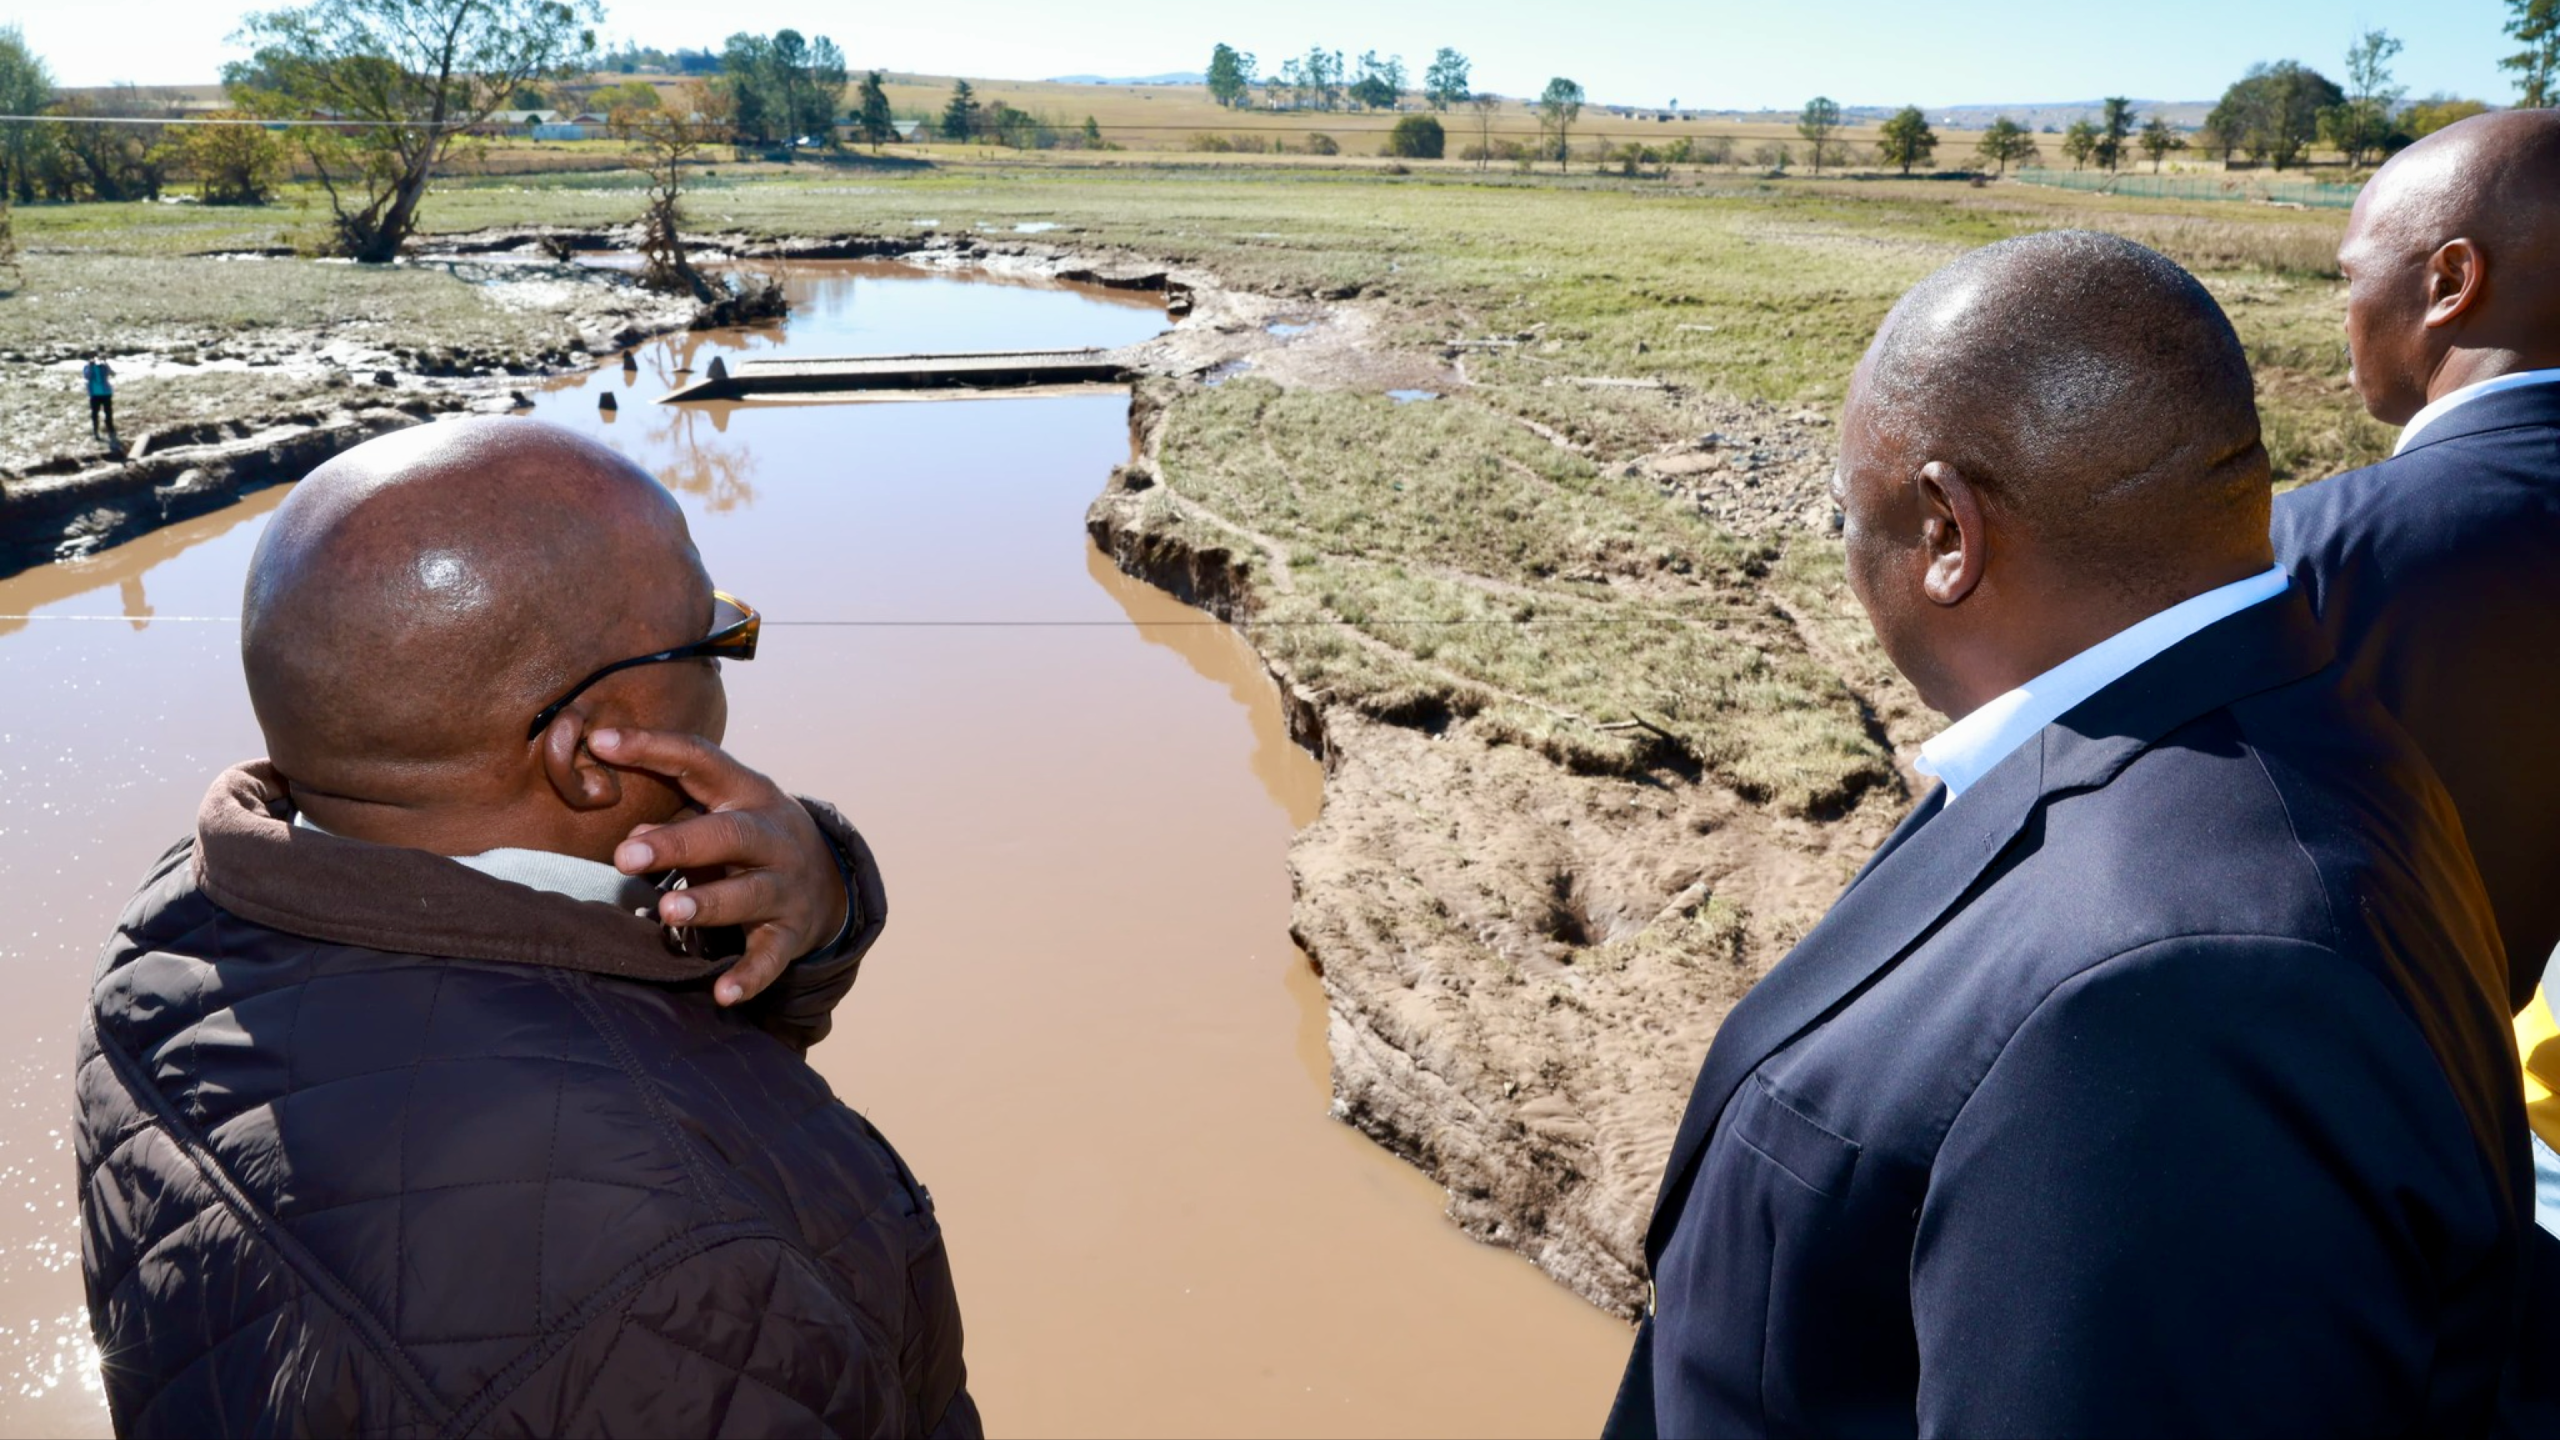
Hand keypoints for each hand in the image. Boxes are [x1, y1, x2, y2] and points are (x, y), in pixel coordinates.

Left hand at [589, 727, 849, 1006]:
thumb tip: (631, 839)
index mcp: (748, 793)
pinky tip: (723, 993)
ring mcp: (785, 886)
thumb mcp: (720, 816)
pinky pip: (770, 956)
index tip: (600, 742)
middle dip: (678, 844)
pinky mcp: (792, 933)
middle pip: (728, 835)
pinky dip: (749, 976)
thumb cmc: (749, 840)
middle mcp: (772, 836)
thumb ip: (673, 821)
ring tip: (669, 911)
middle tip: (627, 855)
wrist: (830, 879)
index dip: (652, 748)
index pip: (700, 761)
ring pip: (749, 895)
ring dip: (710, 903)